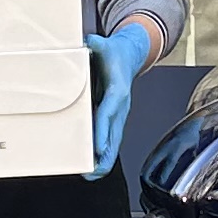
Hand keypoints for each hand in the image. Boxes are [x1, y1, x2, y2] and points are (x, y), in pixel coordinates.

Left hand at [87, 20, 158, 179]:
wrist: (129, 55)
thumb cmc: (114, 53)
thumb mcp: (104, 44)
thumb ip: (96, 44)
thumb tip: (89, 42)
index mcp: (118, 90)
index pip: (109, 112)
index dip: (103, 130)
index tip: (98, 147)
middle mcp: (120, 106)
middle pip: (114, 135)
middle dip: (105, 155)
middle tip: (91, 171)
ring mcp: (118, 115)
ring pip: (114, 142)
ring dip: (103, 160)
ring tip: (89, 175)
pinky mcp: (114, 118)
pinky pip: (110, 139)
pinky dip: (102, 153)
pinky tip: (92, 165)